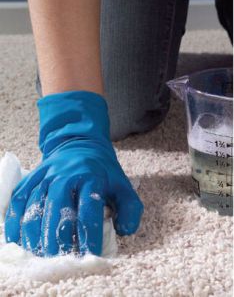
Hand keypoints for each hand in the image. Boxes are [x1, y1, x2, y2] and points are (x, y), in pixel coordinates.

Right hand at [4, 91, 143, 255]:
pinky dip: (15, 219)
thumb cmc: (103, 171)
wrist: (81, 144)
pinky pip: (19, 198)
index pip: (89, 212)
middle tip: (59, 260)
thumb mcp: (123, 185)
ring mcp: (47, 175)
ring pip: (36, 206)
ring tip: (39, 254)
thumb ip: (130, 209)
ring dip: (35, 233)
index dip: (89, 237)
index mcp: (92, 178)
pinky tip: (18, 238)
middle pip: (58, 209)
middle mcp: (66, 175)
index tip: (89, 256)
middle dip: (57, 238)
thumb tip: (124, 232)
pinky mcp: (33, 176)